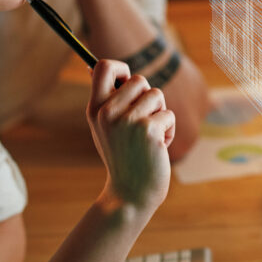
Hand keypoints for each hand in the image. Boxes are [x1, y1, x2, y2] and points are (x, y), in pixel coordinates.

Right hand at [86, 60, 173, 212]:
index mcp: (95, 109)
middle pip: (139, 79)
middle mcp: (108, 112)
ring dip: (159, 114)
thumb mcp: (104, 126)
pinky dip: (168, 131)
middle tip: (142, 121)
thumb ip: (104, 99)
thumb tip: (92, 67)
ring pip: (157, 95)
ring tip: (149, 136)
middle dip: (148, 98)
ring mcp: (128, 121)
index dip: (121, 70)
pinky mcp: (148, 130)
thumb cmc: (121, 157)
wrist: (131, 195)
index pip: (104, 66)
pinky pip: (168, 115)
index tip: (127, 85)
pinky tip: (157, 148)